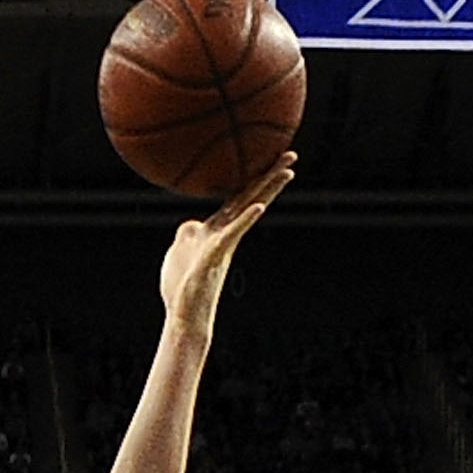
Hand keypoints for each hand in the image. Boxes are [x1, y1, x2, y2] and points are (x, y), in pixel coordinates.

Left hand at [159, 156, 293, 341]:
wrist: (186, 318)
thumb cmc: (182, 289)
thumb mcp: (181, 251)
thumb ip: (188, 234)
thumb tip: (190, 223)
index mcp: (216, 229)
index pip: (238, 198)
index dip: (252, 178)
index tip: (268, 158)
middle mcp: (224, 233)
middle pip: (249, 197)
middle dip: (270, 175)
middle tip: (291, 154)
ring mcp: (221, 243)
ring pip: (246, 210)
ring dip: (267, 189)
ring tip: (288, 172)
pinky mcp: (213, 257)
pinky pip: (231, 235)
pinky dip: (244, 220)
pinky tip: (257, 208)